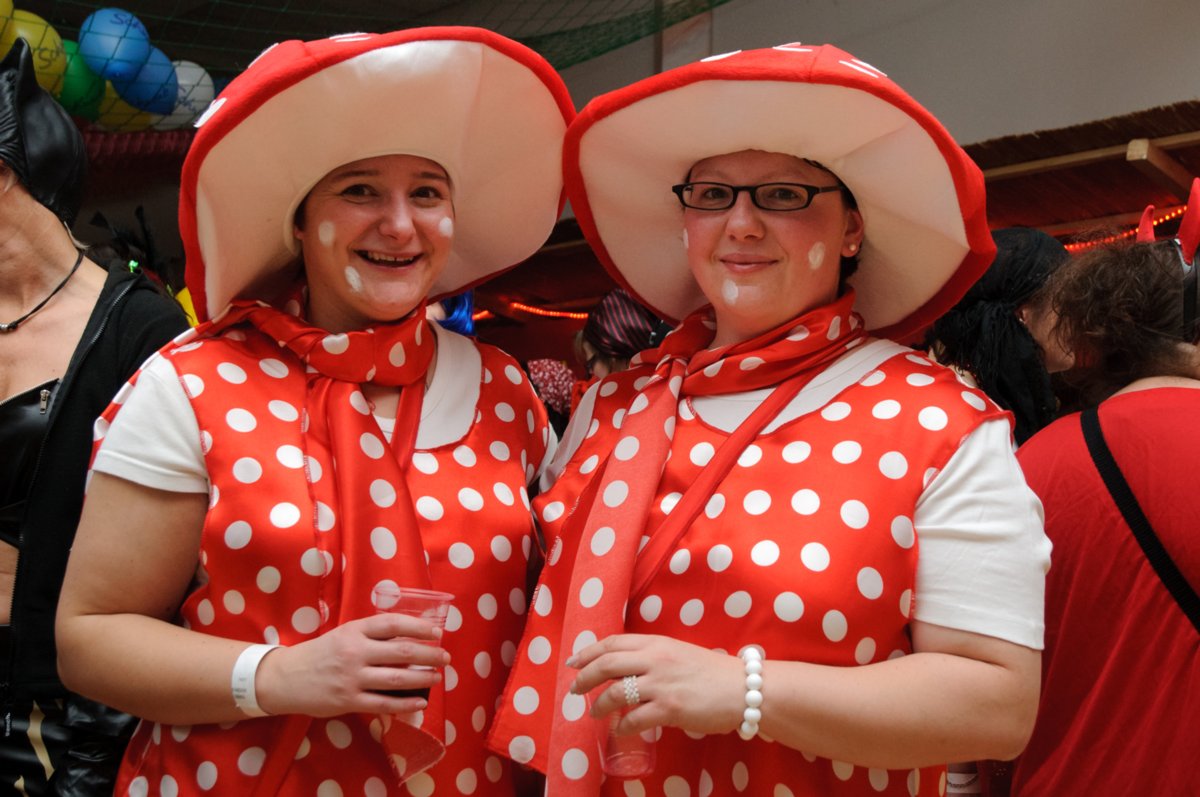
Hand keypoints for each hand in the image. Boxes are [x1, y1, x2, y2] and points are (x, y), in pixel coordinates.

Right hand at [255, 613, 448, 717]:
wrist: (286, 678)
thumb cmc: (322, 653)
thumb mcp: (345, 634)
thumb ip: (372, 636)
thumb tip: (410, 639)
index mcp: (355, 630)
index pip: (393, 624)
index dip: (419, 627)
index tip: (437, 632)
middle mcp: (355, 652)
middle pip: (402, 652)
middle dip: (429, 655)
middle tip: (445, 657)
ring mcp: (352, 678)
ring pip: (397, 679)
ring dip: (423, 679)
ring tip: (437, 677)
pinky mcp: (348, 701)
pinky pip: (384, 704)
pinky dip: (406, 703)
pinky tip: (421, 702)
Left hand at [566, 634, 743, 736]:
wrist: (743, 687)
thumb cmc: (712, 671)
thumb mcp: (678, 652)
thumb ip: (653, 656)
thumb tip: (624, 668)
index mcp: (656, 643)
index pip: (612, 643)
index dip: (588, 652)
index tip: (574, 662)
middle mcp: (655, 659)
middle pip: (606, 664)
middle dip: (584, 677)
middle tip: (575, 689)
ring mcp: (661, 684)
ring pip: (615, 693)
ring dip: (599, 705)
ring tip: (594, 712)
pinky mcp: (669, 708)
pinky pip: (634, 719)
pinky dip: (621, 726)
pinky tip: (619, 729)